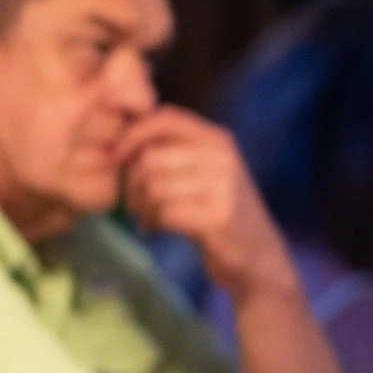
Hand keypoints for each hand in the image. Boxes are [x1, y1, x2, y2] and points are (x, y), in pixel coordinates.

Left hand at [120, 108, 294, 300]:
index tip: (116, 158)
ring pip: (154, 187)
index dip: (132, 134)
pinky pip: (166, 213)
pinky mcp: (219, 217)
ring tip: (144, 217)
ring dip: (140, 207)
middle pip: (151, 158)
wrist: (256, 254)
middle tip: (130, 203)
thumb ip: (170, 152)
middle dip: (130, 183)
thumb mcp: (200, 171)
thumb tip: (116, 143)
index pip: (166, 118)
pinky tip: (155, 229)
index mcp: (217, 139)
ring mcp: (224, 186)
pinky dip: (152, 223)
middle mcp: (223, 157)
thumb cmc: (214, 210)